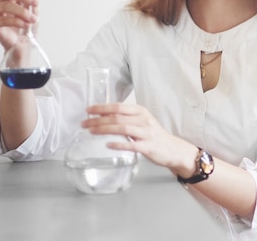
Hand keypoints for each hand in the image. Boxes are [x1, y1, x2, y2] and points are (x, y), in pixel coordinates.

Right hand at [0, 0, 39, 49]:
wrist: (23, 44)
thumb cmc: (26, 26)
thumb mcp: (34, 11)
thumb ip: (33, 0)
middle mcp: (0, 1)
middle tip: (35, 3)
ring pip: (5, 5)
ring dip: (22, 12)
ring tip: (32, 19)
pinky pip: (1, 19)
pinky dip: (16, 21)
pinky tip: (24, 24)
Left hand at [82, 103, 196, 173]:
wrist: (172, 149)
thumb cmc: (154, 135)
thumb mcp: (142, 122)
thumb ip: (126, 119)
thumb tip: (103, 117)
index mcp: (141, 112)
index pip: (118, 107)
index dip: (102, 108)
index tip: (88, 110)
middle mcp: (144, 120)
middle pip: (117, 117)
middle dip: (98, 120)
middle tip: (84, 123)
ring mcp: (146, 133)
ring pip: (122, 128)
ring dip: (104, 129)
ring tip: (91, 132)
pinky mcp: (148, 146)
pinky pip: (131, 145)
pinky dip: (118, 144)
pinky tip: (108, 145)